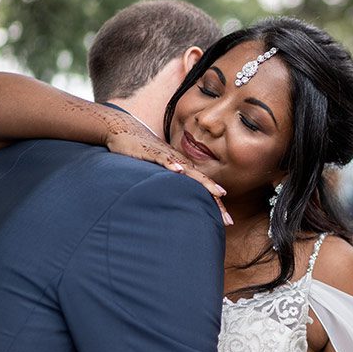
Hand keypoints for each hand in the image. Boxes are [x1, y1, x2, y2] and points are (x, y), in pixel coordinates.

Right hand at [103, 113, 231, 224]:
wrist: (124, 130)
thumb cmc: (144, 153)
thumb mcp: (159, 173)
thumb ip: (169, 186)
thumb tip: (176, 206)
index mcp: (183, 168)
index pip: (203, 188)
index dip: (216, 204)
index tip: (227, 221)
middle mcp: (179, 162)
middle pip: (202, 182)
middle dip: (216, 200)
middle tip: (228, 219)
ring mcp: (167, 156)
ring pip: (188, 171)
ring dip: (203, 182)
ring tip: (217, 194)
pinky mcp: (151, 151)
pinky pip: (162, 158)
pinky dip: (171, 164)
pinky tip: (179, 171)